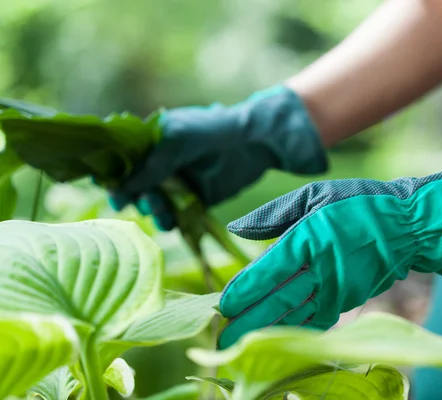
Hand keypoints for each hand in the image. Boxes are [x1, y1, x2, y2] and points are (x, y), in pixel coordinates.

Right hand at [108, 85, 328, 229]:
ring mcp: (179, 184)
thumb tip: (121, 187)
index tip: (113, 192)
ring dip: (152, 210)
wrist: (256, 141)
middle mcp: (162, 165)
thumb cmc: (214, 130)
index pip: (123, 163)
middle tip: (138, 201)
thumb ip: (152, 163)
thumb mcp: (178, 140)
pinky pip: (177, 217)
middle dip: (133, 197)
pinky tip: (173, 221)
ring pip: (155, 205)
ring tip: (161, 209)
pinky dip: (171, 221)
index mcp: (152, 143)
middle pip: (135, 188)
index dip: (115, 177)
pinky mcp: (197, 201)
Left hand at [217, 167, 441, 347]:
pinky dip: (295, 329)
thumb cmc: (358, 203)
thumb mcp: (315, 195)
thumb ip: (273, 214)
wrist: (409, 225)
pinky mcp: (349, 300)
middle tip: (222, 337)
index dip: (244, 290)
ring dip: (267, 330)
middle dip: (248, 321)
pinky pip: (317, 319)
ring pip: (296, 315)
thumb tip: (235, 228)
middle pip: (278, 301)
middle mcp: (323, 269)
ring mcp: (338, 289)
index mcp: (310, 238)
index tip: (222, 305)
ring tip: (241, 342)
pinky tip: (276, 338)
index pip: (269, 271)